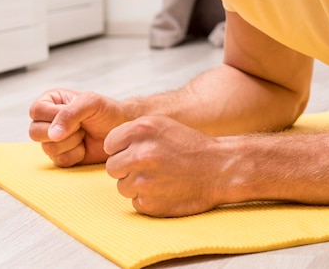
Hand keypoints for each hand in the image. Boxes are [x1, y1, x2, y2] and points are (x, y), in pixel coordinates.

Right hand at [29, 89, 128, 166]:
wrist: (121, 129)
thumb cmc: (107, 111)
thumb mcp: (90, 103)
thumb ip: (70, 113)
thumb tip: (52, 134)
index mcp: (51, 101)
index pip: (36, 111)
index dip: (56, 116)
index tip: (76, 116)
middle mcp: (47, 120)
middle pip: (35, 132)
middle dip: (64, 132)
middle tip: (81, 126)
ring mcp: (51, 140)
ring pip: (47, 148)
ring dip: (72, 143)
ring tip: (84, 134)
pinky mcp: (59, 156)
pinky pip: (59, 161)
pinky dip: (75, 155)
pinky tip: (85, 146)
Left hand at [104, 115, 224, 216]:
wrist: (218, 168)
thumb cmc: (190, 145)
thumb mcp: (162, 124)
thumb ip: (134, 132)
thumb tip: (110, 146)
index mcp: (141, 129)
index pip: (110, 143)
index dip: (122, 148)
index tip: (136, 150)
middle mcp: (139, 153)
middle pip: (112, 166)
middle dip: (127, 167)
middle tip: (150, 165)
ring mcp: (142, 181)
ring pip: (122, 186)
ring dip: (136, 183)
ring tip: (160, 176)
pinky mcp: (148, 203)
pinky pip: (135, 202)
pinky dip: (147, 198)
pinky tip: (165, 188)